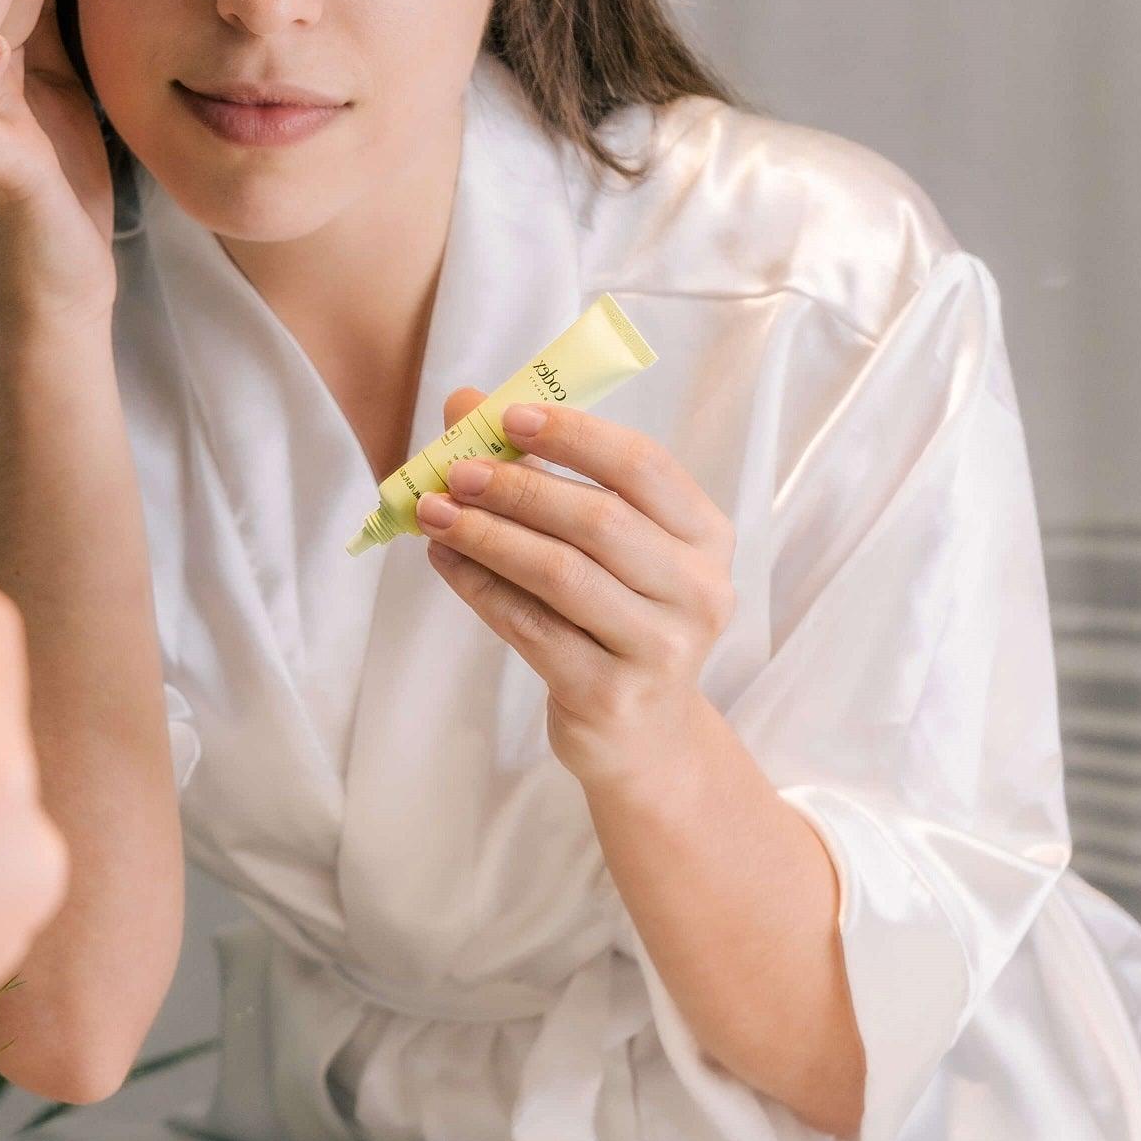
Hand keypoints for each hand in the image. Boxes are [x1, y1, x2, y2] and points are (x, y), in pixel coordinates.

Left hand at [416, 394, 736, 793]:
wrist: (643, 735)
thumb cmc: (616, 616)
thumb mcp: (605, 546)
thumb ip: (546, 471)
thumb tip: (465, 405)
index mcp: (706, 536)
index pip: (644, 466)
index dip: (576, 435)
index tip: (508, 417)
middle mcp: (698, 590)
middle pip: (599, 520)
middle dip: (519, 486)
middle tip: (455, 469)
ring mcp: (659, 647)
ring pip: (561, 574)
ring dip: (488, 536)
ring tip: (434, 512)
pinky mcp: (610, 693)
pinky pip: (530, 627)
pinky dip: (479, 588)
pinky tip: (445, 561)